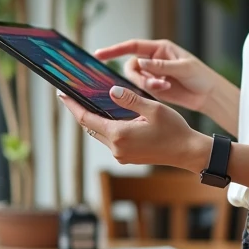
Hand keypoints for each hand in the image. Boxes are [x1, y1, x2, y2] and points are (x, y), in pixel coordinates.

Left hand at [56, 86, 211, 171]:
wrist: (187, 152)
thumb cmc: (174, 130)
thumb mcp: (153, 108)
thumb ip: (130, 99)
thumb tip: (111, 91)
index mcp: (120, 135)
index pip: (87, 118)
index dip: (72, 106)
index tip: (62, 94)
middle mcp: (117, 148)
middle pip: (90, 126)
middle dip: (80, 111)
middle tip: (72, 94)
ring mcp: (121, 155)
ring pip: (99, 133)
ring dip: (94, 119)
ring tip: (89, 102)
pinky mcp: (127, 157)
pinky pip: (110, 140)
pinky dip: (105, 127)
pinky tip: (108, 115)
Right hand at [94, 38, 219, 112]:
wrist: (208, 94)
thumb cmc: (200, 76)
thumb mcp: (182, 67)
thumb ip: (161, 65)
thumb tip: (140, 63)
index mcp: (159, 48)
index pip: (132, 46)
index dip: (115, 50)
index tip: (98, 55)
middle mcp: (153, 60)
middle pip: (131, 66)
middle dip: (139, 76)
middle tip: (156, 84)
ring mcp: (152, 74)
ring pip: (135, 79)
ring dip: (145, 84)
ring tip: (163, 87)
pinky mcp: (154, 88)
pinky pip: (141, 89)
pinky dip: (149, 90)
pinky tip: (164, 89)